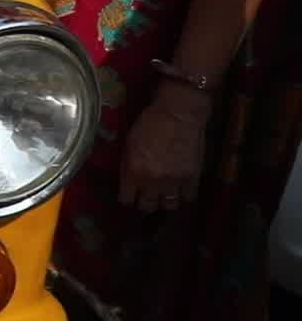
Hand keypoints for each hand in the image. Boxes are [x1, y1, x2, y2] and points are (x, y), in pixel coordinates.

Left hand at [118, 86, 211, 211]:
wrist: (179, 114)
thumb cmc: (149, 123)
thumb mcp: (129, 143)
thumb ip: (127, 165)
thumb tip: (127, 181)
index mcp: (134, 171)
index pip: (127, 198)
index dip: (127, 199)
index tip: (129, 198)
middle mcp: (152, 181)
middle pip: (147, 205)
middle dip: (145, 203)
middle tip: (146, 199)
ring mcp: (174, 181)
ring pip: (168, 205)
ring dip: (165, 202)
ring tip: (164, 197)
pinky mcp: (193, 178)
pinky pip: (188, 197)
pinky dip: (184, 196)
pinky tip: (181, 191)